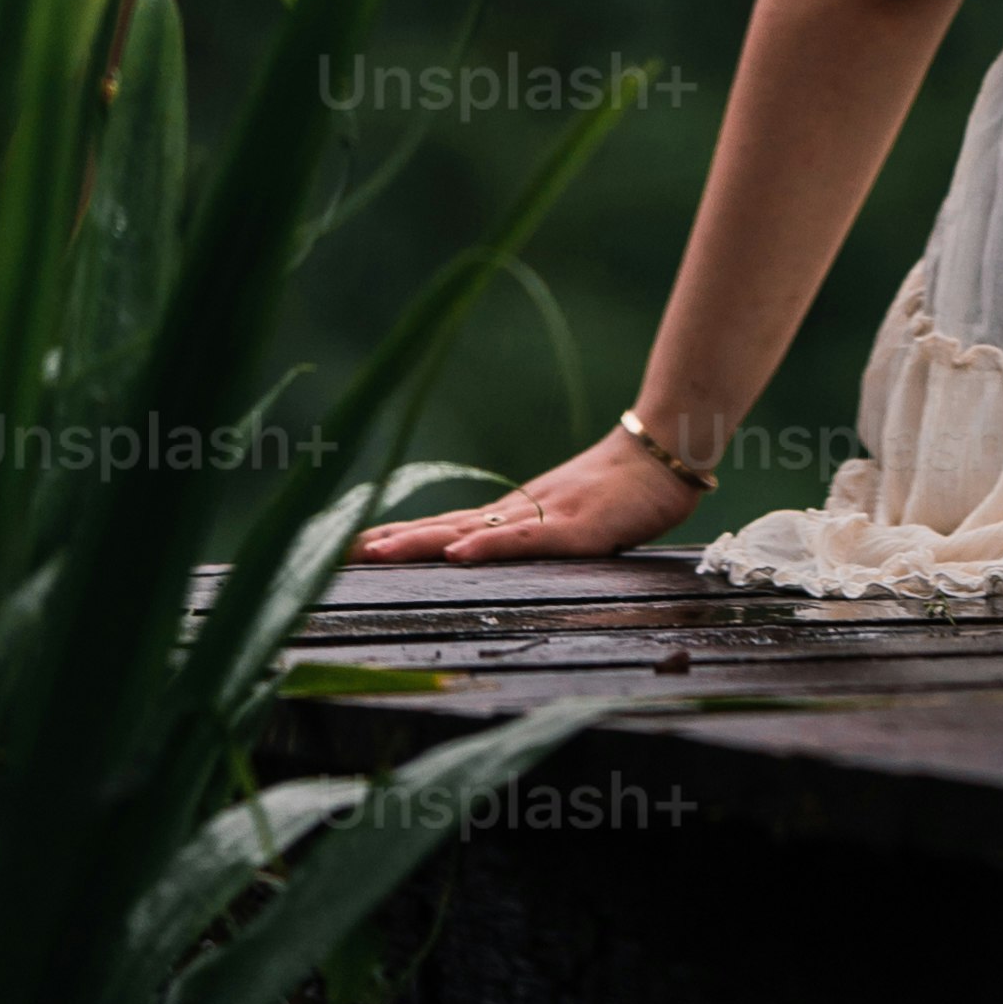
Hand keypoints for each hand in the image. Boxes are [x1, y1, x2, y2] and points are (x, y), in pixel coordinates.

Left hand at [355, 426, 704, 565]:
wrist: (667, 450)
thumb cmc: (623, 489)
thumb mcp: (569, 517)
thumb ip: (533, 532)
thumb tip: (492, 549)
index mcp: (514, 512)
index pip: (444, 527)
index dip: (397, 538)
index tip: (347, 548)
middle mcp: (518, 510)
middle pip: (443, 528)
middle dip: (390, 542)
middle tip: (334, 552)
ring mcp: (546, 516)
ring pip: (471, 530)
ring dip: (421, 543)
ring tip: (376, 553)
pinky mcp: (577, 528)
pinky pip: (527, 538)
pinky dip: (490, 544)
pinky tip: (460, 553)